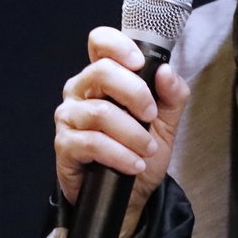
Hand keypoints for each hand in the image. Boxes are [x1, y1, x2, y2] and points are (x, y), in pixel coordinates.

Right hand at [53, 27, 190, 237]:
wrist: (131, 195)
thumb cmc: (142, 152)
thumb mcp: (166, 122)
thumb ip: (172, 95)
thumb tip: (166, 72)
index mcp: (103, 77)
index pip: (99, 42)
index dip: (118, 46)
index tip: (140, 63)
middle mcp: (80, 91)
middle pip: (100, 72)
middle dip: (135, 93)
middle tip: (152, 115)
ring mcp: (69, 117)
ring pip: (100, 113)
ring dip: (132, 133)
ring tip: (146, 149)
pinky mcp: (65, 146)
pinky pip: (92, 143)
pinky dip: (120, 154)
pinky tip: (134, 164)